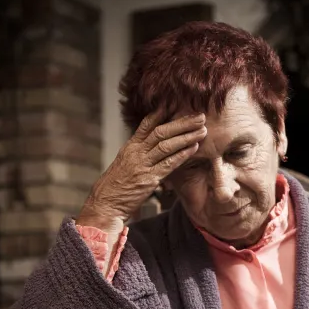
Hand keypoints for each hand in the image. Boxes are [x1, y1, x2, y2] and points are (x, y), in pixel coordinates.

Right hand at [77, 112, 206, 229]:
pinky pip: (168, 164)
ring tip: (202, 130)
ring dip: (187, 136)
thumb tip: (150, 147)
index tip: (177, 104)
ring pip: (167, 145)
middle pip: (161, 131)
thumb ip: (138, 155)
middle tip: (200, 116)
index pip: (146, 124)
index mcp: (130, 147)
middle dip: (182, 123)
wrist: (105, 204)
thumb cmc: (115, 187)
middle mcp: (136, 152)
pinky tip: (195, 148)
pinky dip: (183, 155)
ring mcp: (142, 165)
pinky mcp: (148, 179)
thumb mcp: (124, 165)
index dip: (162, 113)